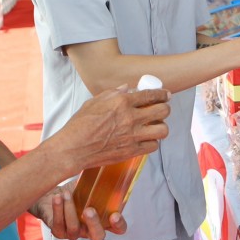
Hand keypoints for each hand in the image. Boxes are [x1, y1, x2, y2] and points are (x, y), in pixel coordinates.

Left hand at [31, 183, 126, 239]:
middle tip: (89, 210)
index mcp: (103, 219)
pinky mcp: (58, 231)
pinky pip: (58, 225)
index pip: (118, 228)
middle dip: (94, 224)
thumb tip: (109, 157)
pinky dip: (58, 210)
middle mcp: (90, 230)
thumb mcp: (90, 185)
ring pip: (74, 229)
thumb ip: (100, 179)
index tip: (115, 215)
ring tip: (66, 194)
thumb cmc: (74, 191)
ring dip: (70, 210)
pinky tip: (57, 197)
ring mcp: (74, 232)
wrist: (50, 196)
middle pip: (98, 236)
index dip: (119, 225)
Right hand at [41, 86, 170, 177]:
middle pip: (162, 111)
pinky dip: (152, 142)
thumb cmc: (80, 125)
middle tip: (161, 110)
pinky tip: (146, 139)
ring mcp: (133, 135)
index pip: (151, 95)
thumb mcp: (94, 102)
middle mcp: (130, 118)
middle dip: (165, 108)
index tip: (166, 95)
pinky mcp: (132, 151)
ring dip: (161, 126)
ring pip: (163, 130)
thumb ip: (113, 94)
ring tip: (155, 126)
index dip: (162, 94)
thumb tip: (127, 88)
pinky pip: (153, 146)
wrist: (73, 149)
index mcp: (121, 102)